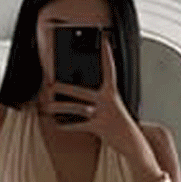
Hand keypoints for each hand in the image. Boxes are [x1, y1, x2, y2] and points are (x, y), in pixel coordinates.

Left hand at [41, 34, 148, 162]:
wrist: (133, 142)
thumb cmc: (120, 124)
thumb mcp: (113, 107)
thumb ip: (98, 99)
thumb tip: (76, 98)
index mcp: (112, 93)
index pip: (110, 69)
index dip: (107, 53)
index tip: (103, 39)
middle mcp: (108, 101)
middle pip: (81, 91)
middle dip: (64, 88)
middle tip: (50, 84)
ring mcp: (103, 114)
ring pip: (76, 108)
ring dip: (59, 107)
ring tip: (47, 106)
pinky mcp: (100, 127)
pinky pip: (79, 125)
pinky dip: (67, 125)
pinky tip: (58, 124)